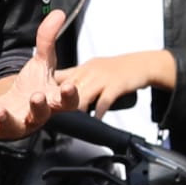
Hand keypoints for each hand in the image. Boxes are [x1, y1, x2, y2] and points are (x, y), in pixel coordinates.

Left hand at [0, 11, 71, 140]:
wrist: (16, 108)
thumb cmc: (35, 86)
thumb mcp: (42, 62)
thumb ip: (48, 39)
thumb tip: (58, 13)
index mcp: (52, 100)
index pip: (67, 102)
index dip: (70, 95)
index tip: (70, 86)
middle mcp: (36, 115)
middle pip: (41, 114)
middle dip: (39, 106)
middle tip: (37, 96)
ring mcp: (16, 123)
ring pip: (13, 125)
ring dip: (6, 119)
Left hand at [53, 51, 176, 115]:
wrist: (141, 64)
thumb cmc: (117, 69)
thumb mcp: (94, 68)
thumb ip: (79, 79)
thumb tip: (61, 91)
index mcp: (83, 69)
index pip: (61, 77)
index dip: (50, 89)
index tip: (44, 101)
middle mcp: (89, 72)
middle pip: (68, 87)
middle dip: (59, 102)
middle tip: (55, 116)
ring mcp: (102, 78)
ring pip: (83, 95)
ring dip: (77, 109)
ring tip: (73, 120)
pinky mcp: (115, 86)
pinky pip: (103, 101)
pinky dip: (98, 112)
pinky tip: (96, 119)